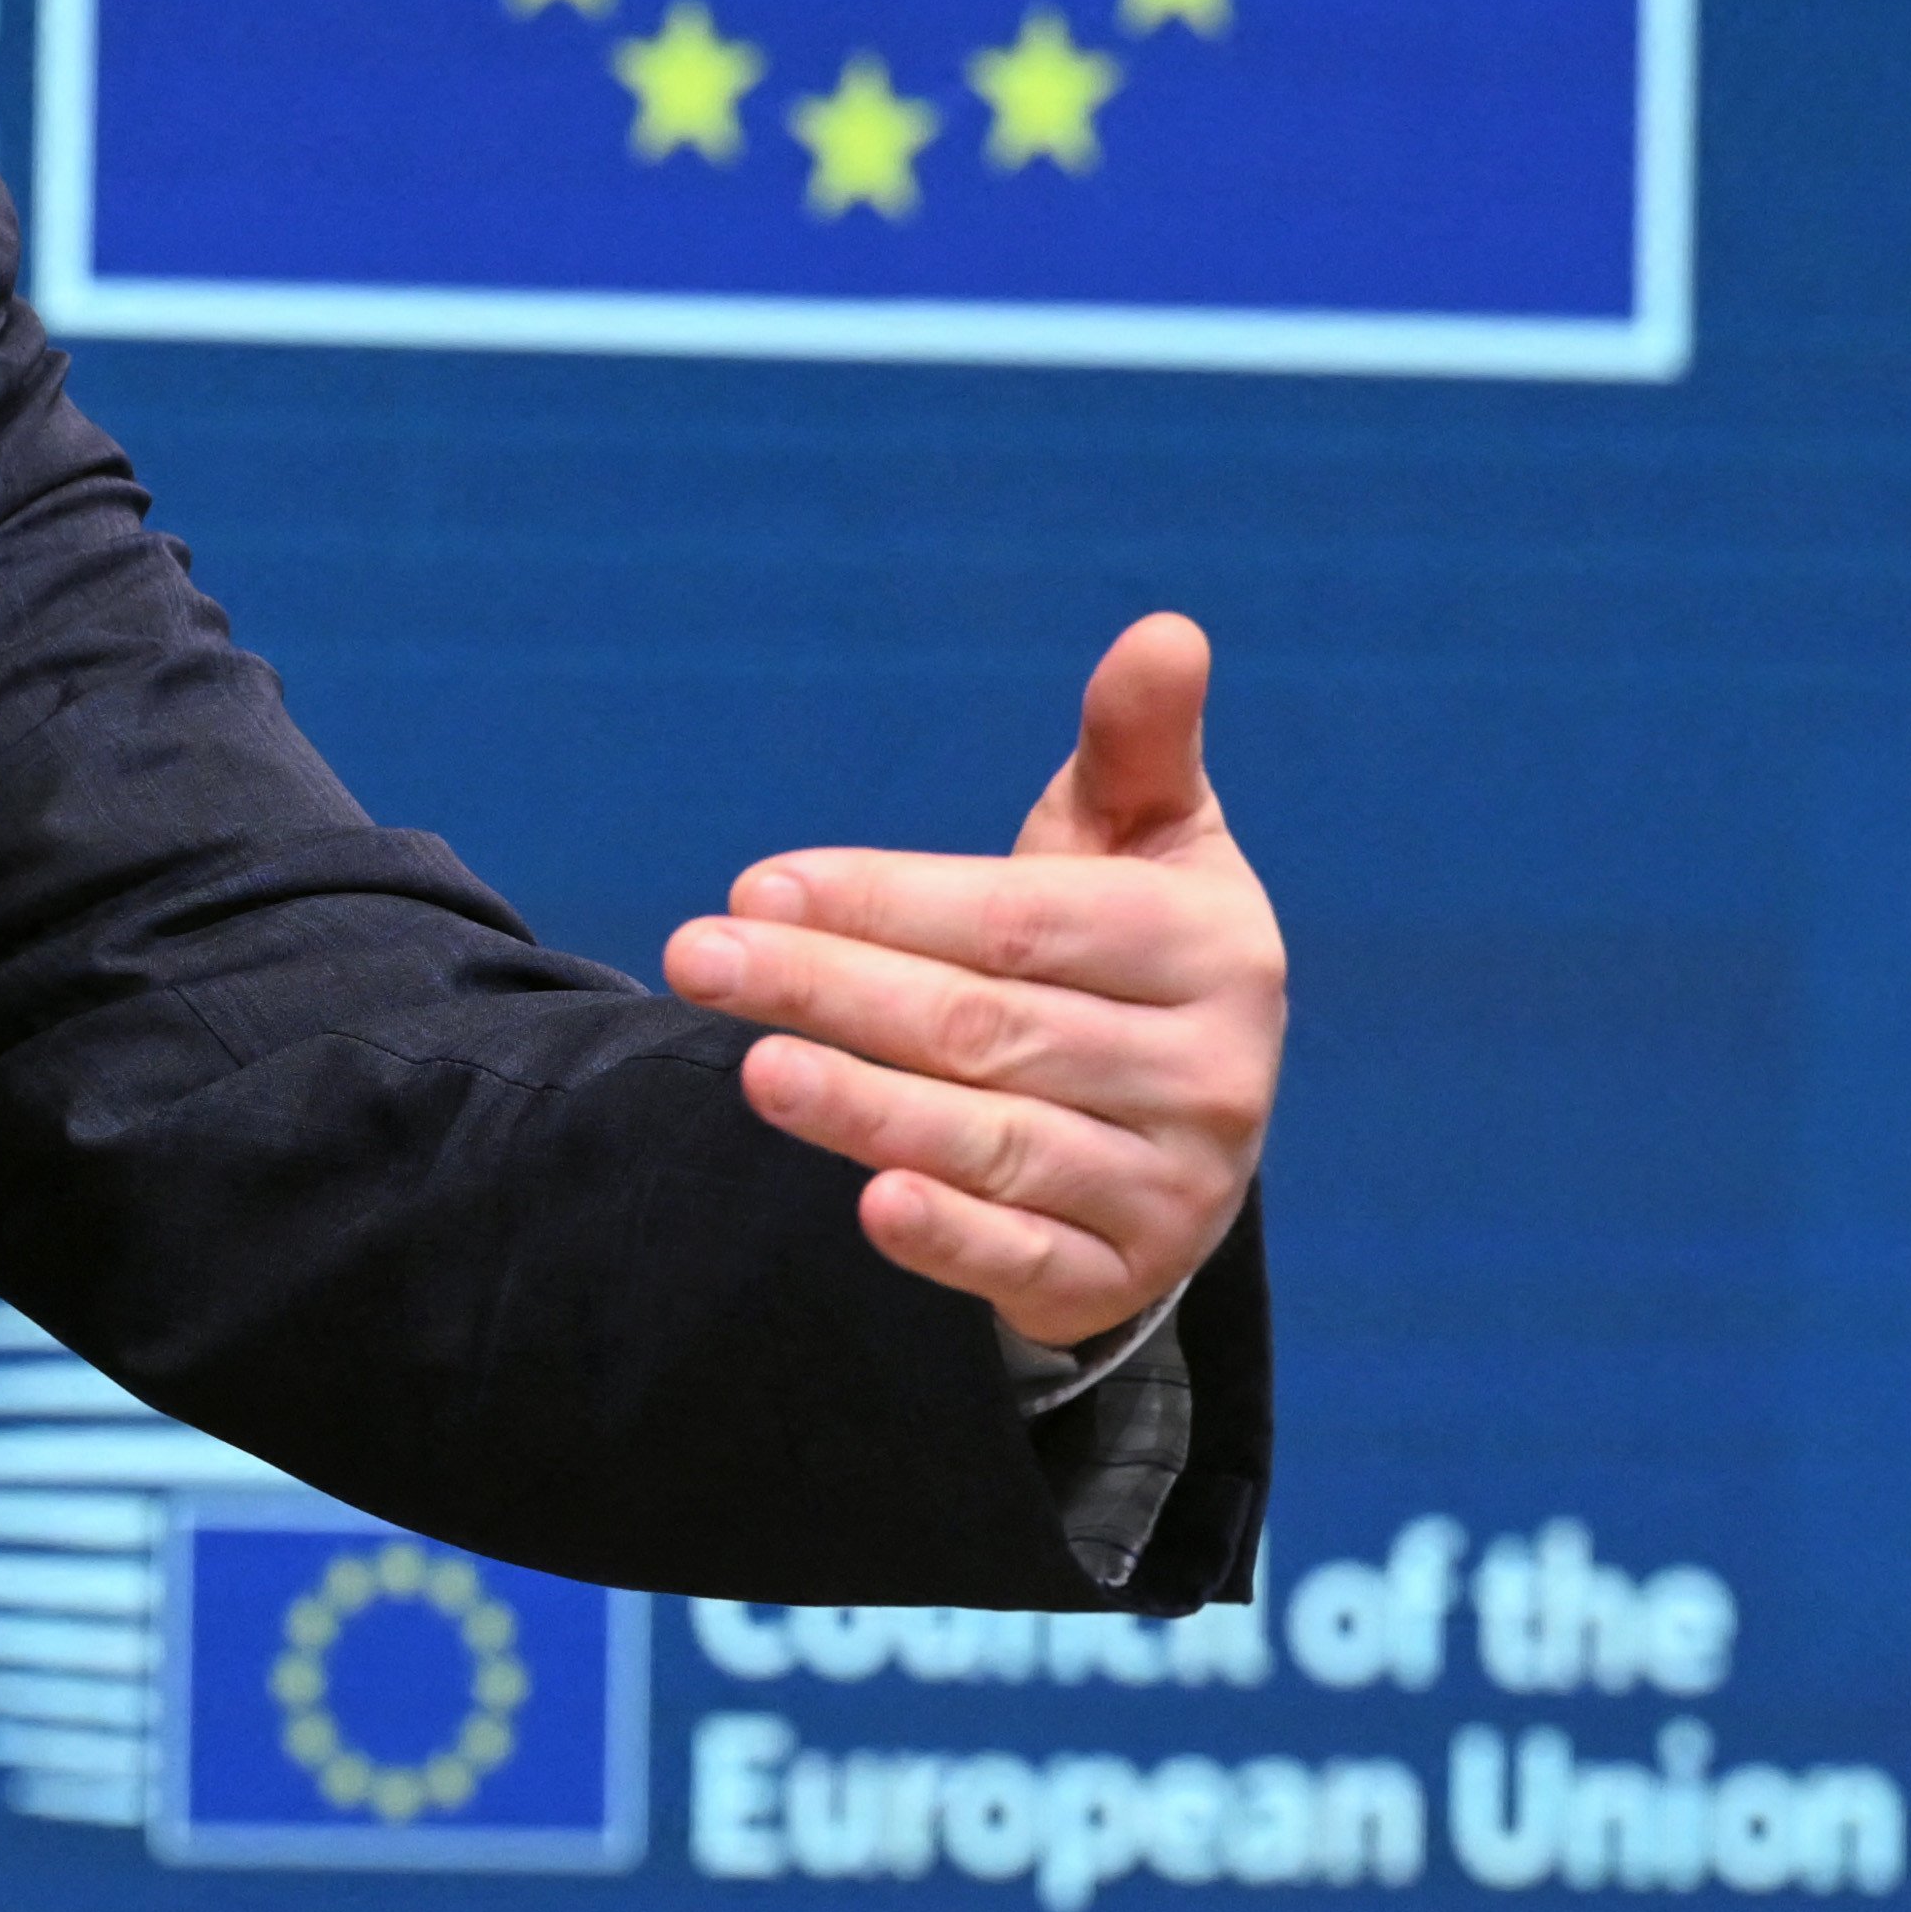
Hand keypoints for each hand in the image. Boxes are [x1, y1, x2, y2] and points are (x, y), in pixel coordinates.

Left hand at [661, 610, 1287, 1350]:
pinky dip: (949, 1239)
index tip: (756, 887)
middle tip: (696, 960)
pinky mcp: (1123, 1281)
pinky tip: (869, 1205)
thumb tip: (1163, 630)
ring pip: (995, 1142)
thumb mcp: (1141, 845)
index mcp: (1214, 948)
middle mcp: (1212, 1072)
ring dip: (865, 1109)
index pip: (1022, 922)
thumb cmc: (1121, 956)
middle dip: (831, 990)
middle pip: (986, 1028)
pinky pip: (1026, 1261)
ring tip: (753, 1069)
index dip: (886, 901)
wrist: (1172, 1137)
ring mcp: (1173, 1187)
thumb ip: (1135, 745)